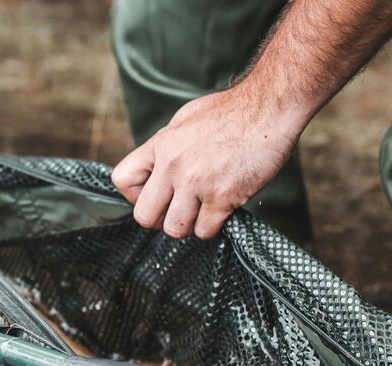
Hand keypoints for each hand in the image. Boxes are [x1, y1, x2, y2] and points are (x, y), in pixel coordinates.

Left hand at [110, 86, 308, 239]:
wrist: (269, 108)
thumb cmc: (233, 111)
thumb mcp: (186, 119)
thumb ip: (167, 145)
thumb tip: (158, 166)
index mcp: (161, 144)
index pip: (123, 180)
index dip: (136, 195)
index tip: (155, 194)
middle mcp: (174, 166)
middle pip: (145, 216)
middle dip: (160, 219)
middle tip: (179, 211)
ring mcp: (197, 183)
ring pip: (175, 229)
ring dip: (189, 226)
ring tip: (203, 211)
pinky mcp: (223, 197)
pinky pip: (205, 231)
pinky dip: (213, 226)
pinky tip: (223, 210)